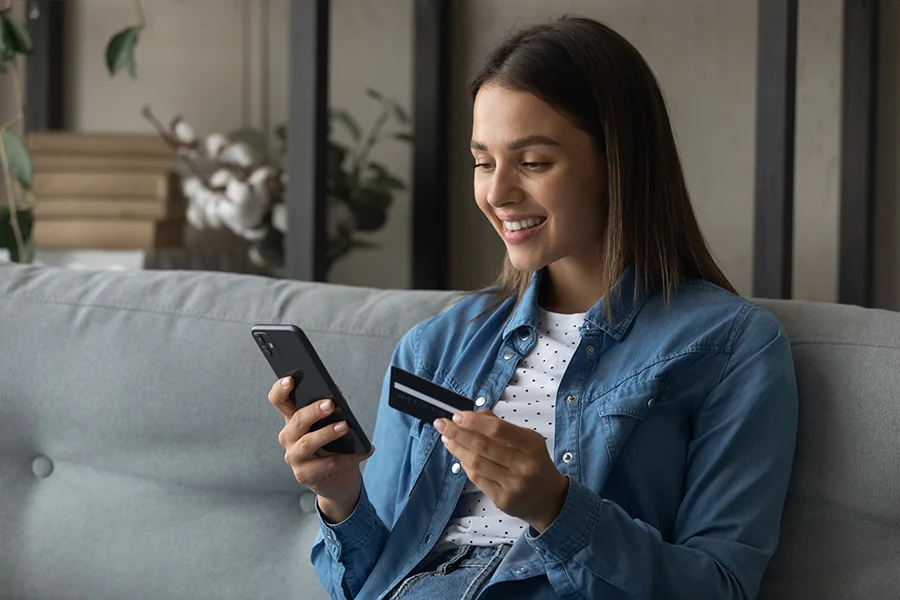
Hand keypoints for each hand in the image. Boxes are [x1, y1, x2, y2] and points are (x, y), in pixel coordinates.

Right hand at [267, 377, 373, 520]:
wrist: (339, 480)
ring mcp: (294, 458)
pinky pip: (328, 464)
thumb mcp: (333, 423)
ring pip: (307, 443)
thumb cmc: (336, 446)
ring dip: (327, 433)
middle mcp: (288, 438)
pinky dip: (349, 457)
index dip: (280, 390)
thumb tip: (337, 394)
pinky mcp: (304, 476)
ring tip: (345, 426)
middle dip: (312, 411)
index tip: (290, 379)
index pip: (279, 401)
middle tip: (330, 404)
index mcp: (293, 420)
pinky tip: (365, 450)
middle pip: (296, 421)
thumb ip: (332, 407)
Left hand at [435, 409, 568, 532]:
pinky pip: (477, 479)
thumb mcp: (527, 440)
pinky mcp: (502, 500)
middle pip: (482, 446)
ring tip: (447, 439)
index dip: (474, 421)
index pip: (498, 429)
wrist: (549, 500)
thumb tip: (472, 415)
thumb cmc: (534, 463)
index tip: (457, 415)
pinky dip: (466, 465)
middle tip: (442, 424)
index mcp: (532, 445)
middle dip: (458, 433)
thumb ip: (500, 426)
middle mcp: (524, 466)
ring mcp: (513, 485)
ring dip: (457, 449)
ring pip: (476, 463)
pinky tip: (460, 456)